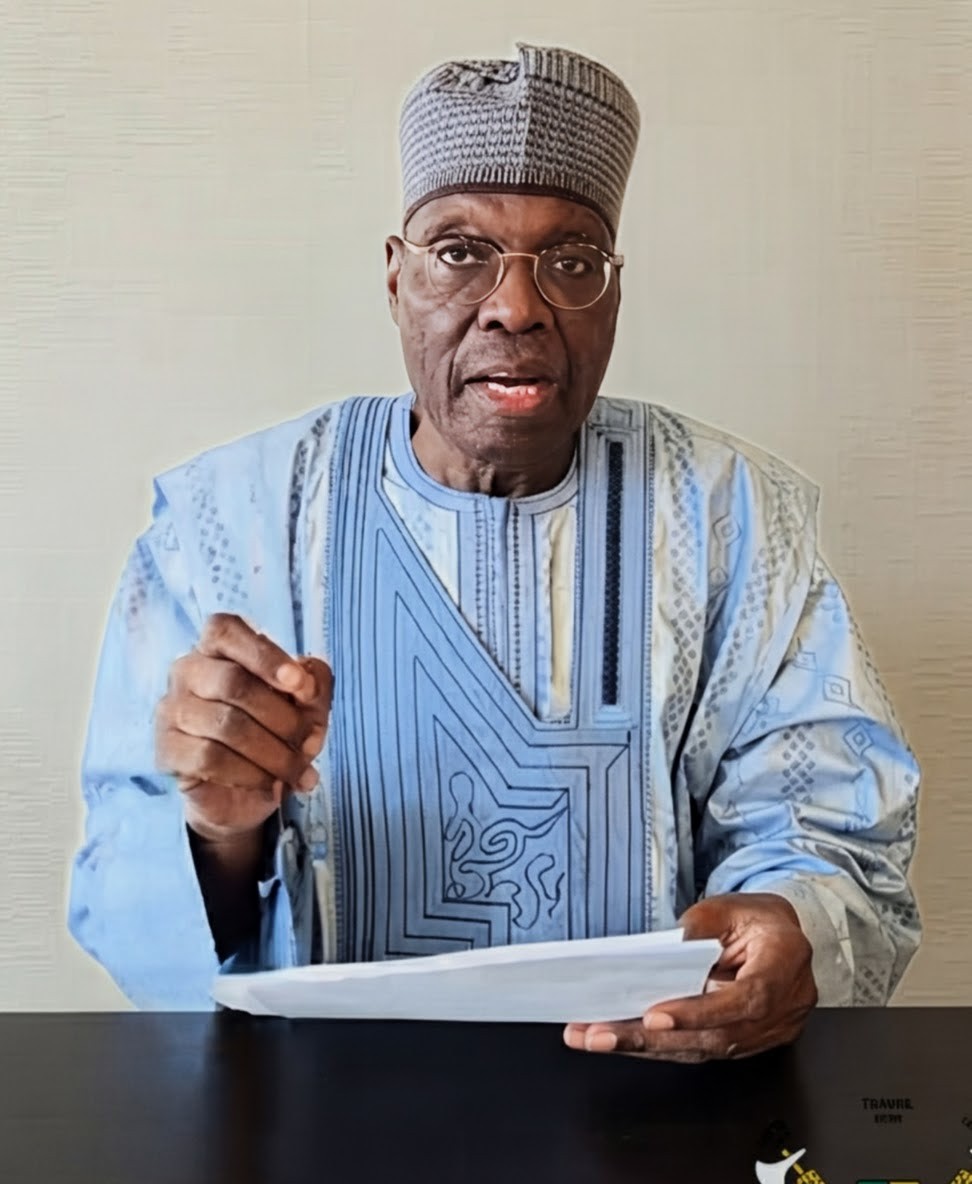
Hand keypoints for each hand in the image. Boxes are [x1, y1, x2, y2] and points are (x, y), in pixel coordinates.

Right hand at [155, 613, 332, 843]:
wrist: (245, 792)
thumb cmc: (275, 733)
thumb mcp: (308, 707)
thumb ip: (313, 685)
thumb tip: (305, 683)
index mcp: (217, 648)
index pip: (226, 631)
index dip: (266, 655)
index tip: (300, 685)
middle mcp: (186, 671)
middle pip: (234, 683)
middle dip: (284, 719)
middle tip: (310, 744)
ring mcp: (171, 710)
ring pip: (227, 726)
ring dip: (274, 754)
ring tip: (298, 771)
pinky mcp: (166, 750)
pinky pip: (210, 759)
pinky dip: (250, 773)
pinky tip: (268, 783)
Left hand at [562, 893, 816, 1062]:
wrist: (784, 936)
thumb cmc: (757, 918)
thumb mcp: (728, 907)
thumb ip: (699, 927)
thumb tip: (666, 951)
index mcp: (785, 964)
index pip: (744, 1000)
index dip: (698, 1013)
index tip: (654, 1017)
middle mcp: (783, 1007)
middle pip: (715, 1036)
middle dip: (653, 1040)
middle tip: (602, 1035)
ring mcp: (768, 1032)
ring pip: (704, 1050)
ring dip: (648, 1048)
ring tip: (599, 1038)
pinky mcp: (747, 1042)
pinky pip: (702, 1050)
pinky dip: (662, 1047)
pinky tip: (625, 1041)